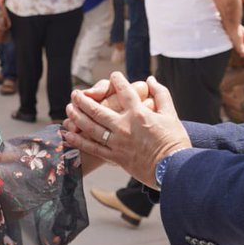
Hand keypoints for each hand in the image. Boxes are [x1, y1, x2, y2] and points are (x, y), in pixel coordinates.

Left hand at [63, 73, 188, 187]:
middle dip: (84, 100)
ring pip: (91, 128)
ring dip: (77, 117)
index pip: (124, 91)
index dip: (117, 81)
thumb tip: (151, 79)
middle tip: (75, 94)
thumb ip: (160, 94)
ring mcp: (118, 143)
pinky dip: (79, 141)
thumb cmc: (175, 141)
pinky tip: (68, 135)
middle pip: (98, 110)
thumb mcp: (171, 114)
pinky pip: (93, 148)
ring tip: (69, 109)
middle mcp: (124, 126)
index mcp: (139, 113)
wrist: (174, 168)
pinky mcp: (115, 157)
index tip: (112, 76)